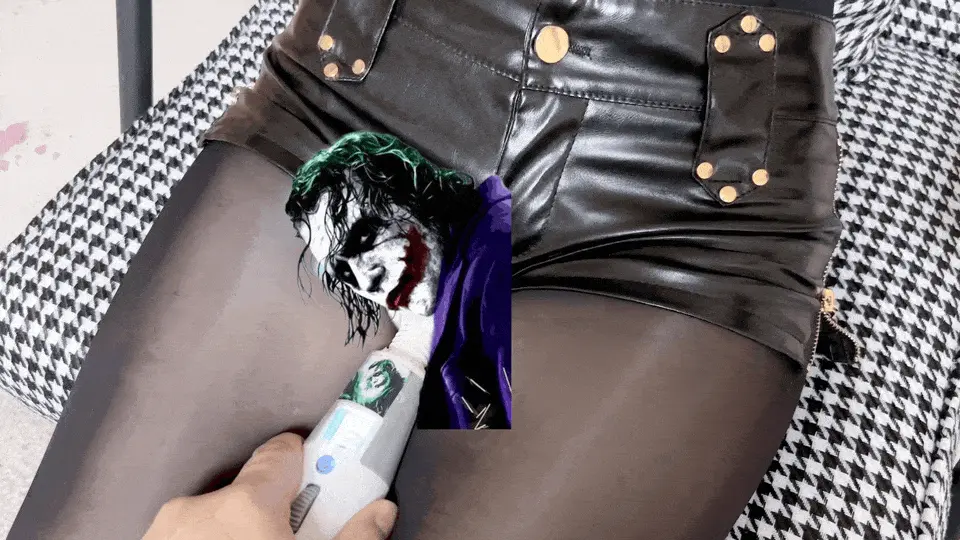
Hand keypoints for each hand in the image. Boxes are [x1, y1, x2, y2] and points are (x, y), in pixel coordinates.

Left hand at [142, 433, 397, 539]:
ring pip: (216, 523)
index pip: (282, 454)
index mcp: (245, 507)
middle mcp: (197, 513)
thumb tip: (378, 514)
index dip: (309, 462)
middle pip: (250, 494)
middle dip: (277, 516)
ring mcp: (164, 537)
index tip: (327, 475)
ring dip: (240, 538)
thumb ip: (353, 539)